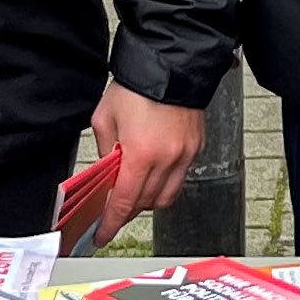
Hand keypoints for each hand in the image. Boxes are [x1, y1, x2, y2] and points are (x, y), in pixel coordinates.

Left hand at [84, 81, 204, 236]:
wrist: (170, 65)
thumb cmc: (137, 87)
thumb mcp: (105, 118)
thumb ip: (105, 151)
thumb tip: (107, 173)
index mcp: (141, 154)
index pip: (124, 202)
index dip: (111, 223)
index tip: (103, 234)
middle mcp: (167, 159)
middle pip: (145, 203)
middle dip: (127, 211)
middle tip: (113, 208)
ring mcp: (185, 155)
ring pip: (166, 197)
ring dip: (147, 200)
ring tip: (134, 189)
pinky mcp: (196, 148)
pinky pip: (180, 178)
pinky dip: (164, 183)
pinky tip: (153, 172)